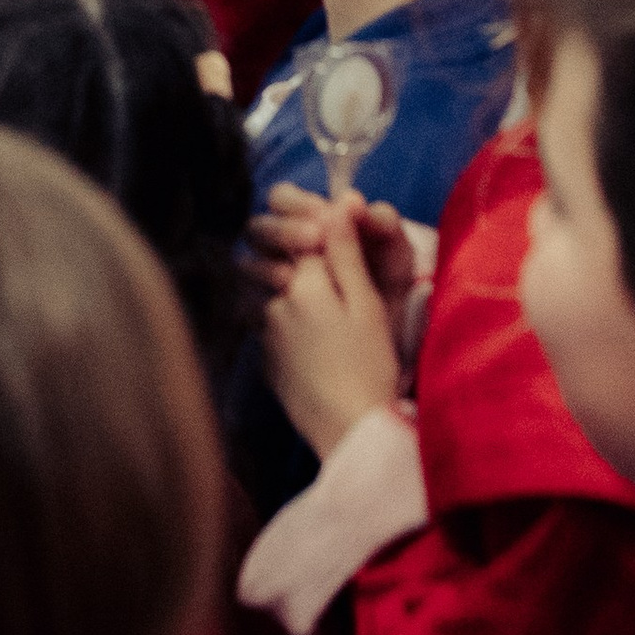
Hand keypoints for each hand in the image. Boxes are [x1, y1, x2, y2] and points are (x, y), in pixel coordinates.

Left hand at [259, 190, 405, 459]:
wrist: (350, 431)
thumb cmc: (370, 365)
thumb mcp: (367, 304)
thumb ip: (346, 253)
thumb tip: (338, 203)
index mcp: (302, 281)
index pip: (305, 236)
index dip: (324, 231)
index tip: (342, 241)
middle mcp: (273, 301)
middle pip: (279, 261)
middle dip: (298, 258)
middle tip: (334, 280)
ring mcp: (264, 333)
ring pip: (269, 293)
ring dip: (288, 292)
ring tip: (325, 314)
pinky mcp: (265, 362)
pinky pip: (268, 327)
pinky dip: (286, 325)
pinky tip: (315, 343)